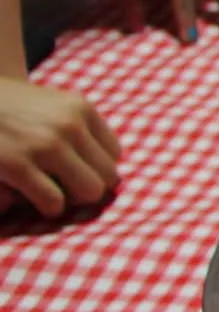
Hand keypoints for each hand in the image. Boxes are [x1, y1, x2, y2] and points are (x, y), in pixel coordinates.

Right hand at [0, 78, 120, 218]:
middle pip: (107, 176)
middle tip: (62, 187)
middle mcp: (68, 124)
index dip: (94, 166)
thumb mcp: (49, 104)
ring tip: (49, 194)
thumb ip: (77, 126)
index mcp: (80, 107)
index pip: (114, 153)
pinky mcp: (16, 164)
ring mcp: (44, 144)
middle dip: (86, 187)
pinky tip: (30, 198)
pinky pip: (53, 202)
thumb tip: (109, 173)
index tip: (72, 169)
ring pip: (89, 192)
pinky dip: (45, 207)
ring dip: (70, 199)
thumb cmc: (6, 107)